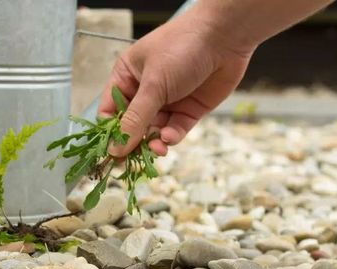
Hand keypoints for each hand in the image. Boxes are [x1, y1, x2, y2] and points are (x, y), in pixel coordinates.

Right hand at [98, 10, 254, 157]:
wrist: (226, 37)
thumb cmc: (182, 48)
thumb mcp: (153, 84)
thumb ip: (135, 119)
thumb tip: (115, 149)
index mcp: (127, 77)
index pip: (110, 111)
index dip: (110, 133)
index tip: (111, 152)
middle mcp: (144, 91)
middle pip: (131, 126)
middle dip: (132, 143)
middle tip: (132, 163)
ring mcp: (167, 101)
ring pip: (153, 131)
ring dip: (153, 143)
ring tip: (158, 149)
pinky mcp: (188, 110)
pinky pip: (174, 130)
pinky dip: (171, 137)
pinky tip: (171, 138)